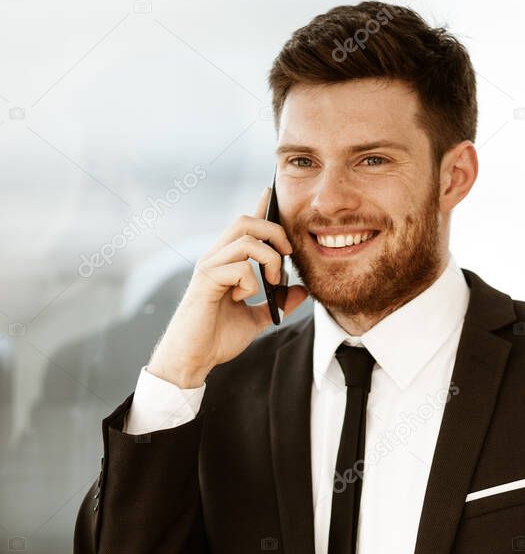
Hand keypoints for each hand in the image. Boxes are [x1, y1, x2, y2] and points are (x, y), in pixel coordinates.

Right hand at [147, 187, 307, 386]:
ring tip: (273, 283)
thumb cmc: (216, 339)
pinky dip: (251, 282)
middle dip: (275, 232)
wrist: (194, 360)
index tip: (273, 193)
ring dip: (269, 259)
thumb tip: (301, 291)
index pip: (245, 225)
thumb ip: (277, 304)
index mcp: (226, 262)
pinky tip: (242, 299)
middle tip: (288, 257)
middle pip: (246, 221)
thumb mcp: (256, 320)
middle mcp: (215, 258)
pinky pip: (239, 267)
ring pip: (246, 238)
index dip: (261, 207)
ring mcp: (209, 267)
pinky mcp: (206, 281)